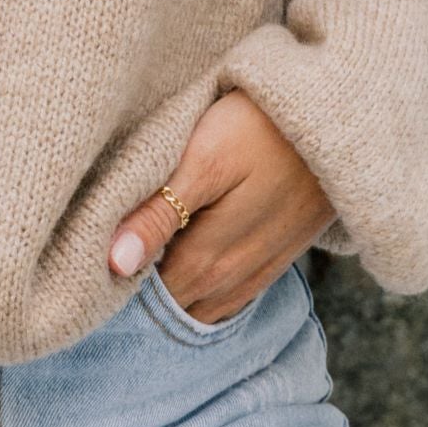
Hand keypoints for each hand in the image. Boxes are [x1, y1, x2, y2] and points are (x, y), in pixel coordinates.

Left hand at [109, 89, 331, 323]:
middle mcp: (233, 281)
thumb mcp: (202, 159)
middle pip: (173, 306)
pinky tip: (189, 269)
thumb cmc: (260, 128)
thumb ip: (157, 213)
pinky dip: (204, 291)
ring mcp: (259, 272)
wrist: (338, 119)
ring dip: (174, 294)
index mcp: (207, 262)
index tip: (89, 269)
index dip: (114, 289)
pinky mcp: (278, 257)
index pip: (146, 300)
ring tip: (142, 269)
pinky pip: (232, 295)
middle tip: (106, 270)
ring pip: (203, 306)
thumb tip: (113, 264)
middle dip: (141, 297)